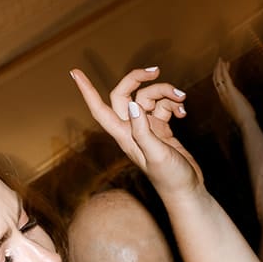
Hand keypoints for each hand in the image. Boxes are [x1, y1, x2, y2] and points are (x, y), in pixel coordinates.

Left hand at [69, 65, 202, 194]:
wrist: (187, 190)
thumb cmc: (170, 178)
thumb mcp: (155, 154)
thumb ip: (143, 131)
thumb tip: (134, 105)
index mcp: (124, 136)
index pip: (100, 109)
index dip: (87, 91)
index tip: (75, 73)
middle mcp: (132, 129)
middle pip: (127, 94)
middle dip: (140, 79)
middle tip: (155, 71)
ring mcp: (147, 128)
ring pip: (149, 98)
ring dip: (166, 93)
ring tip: (182, 101)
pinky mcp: (161, 129)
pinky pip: (163, 107)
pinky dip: (173, 104)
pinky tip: (183, 113)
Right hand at [212, 58, 255, 128]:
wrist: (245, 122)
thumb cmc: (244, 118)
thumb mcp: (239, 110)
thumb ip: (238, 105)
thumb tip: (241, 104)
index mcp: (223, 100)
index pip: (219, 87)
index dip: (220, 77)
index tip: (223, 70)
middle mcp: (222, 96)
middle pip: (216, 81)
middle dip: (217, 71)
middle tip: (219, 62)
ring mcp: (225, 93)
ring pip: (219, 77)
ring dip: (219, 67)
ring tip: (220, 59)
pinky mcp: (231, 90)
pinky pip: (225, 77)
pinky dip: (224, 69)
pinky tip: (225, 62)